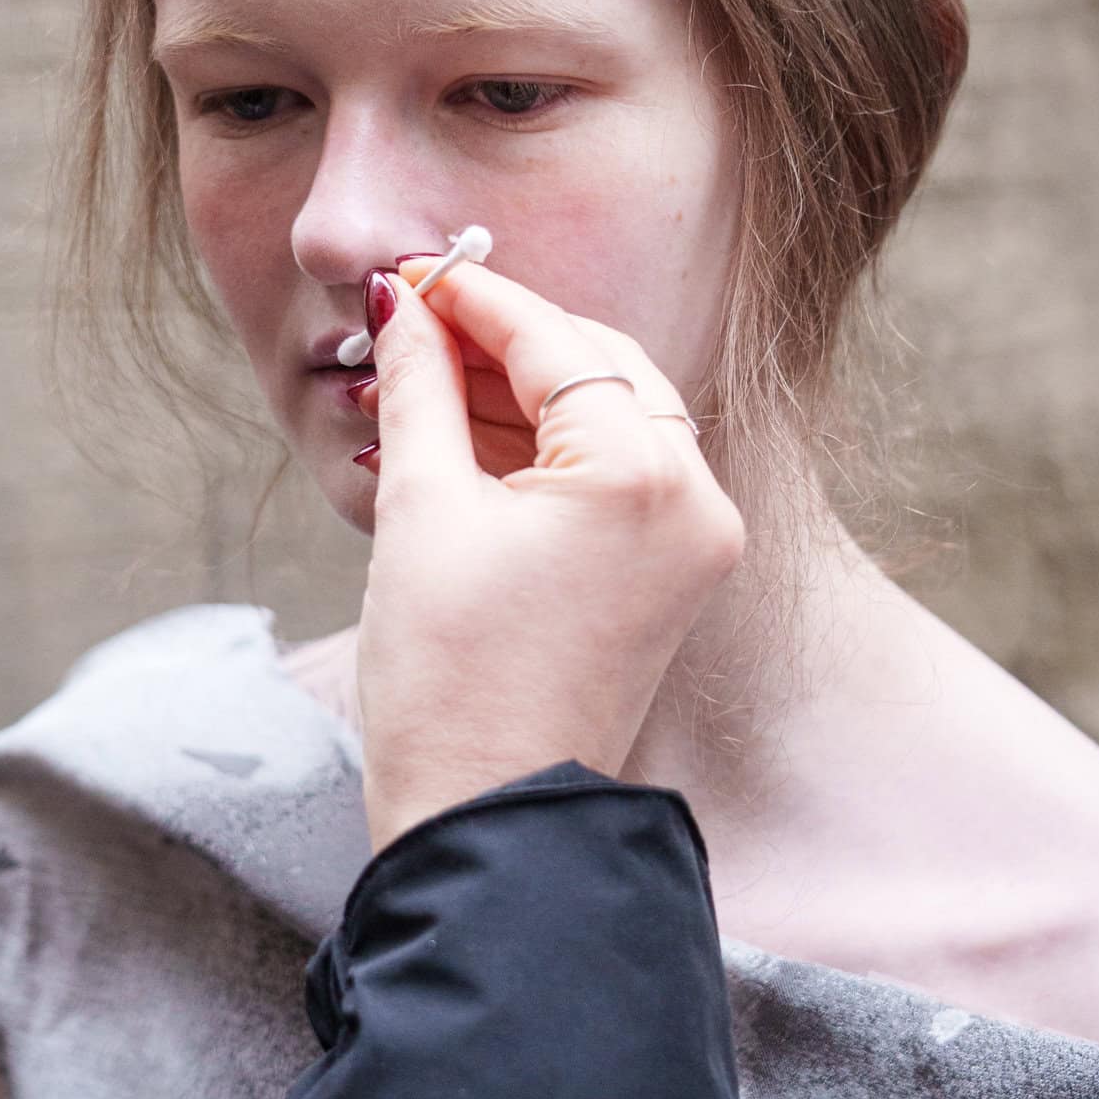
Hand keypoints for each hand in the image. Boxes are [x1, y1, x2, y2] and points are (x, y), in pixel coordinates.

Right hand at [355, 259, 744, 853]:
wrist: (489, 821)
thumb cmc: (449, 681)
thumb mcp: (422, 513)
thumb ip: (420, 388)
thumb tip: (403, 306)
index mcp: (644, 476)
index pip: (557, 342)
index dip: (475, 300)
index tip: (411, 276)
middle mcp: (696, 500)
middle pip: (599, 367)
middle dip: (504, 341)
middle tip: (414, 323)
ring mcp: (696, 543)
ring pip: (611, 417)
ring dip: (522, 392)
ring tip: (424, 381)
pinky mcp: (675, 578)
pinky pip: (618, 476)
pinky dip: (550, 449)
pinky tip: (468, 436)